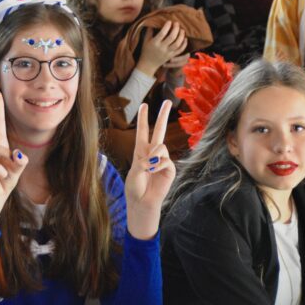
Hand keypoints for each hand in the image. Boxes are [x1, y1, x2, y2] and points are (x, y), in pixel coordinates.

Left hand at [124, 101, 175, 239]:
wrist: (142, 203)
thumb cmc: (135, 188)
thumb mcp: (134, 171)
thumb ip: (144, 160)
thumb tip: (157, 155)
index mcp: (140, 151)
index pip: (142, 132)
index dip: (143, 118)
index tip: (143, 104)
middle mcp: (152, 153)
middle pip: (158, 130)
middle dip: (162, 115)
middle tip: (168, 101)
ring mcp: (162, 160)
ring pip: (161, 146)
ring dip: (153, 156)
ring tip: (148, 168)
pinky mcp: (170, 169)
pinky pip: (166, 160)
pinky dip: (158, 166)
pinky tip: (154, 173)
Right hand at [136, 21, 187, 76]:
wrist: (148, 64)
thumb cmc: (146, 51)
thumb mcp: (145, 40)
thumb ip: (149, 31)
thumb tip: (153, 22)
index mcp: (154, 43)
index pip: (162, 33)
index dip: (167, 26)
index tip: (169, 21)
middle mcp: (161, 48)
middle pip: (172, 37)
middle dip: (176, 29)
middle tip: (177, 23)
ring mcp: (167, 53)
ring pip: (177, 43)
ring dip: (181, 35)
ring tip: (182, 30)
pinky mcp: (171, 56)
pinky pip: (180, 50)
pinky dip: (184, 44)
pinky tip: (185, 38)